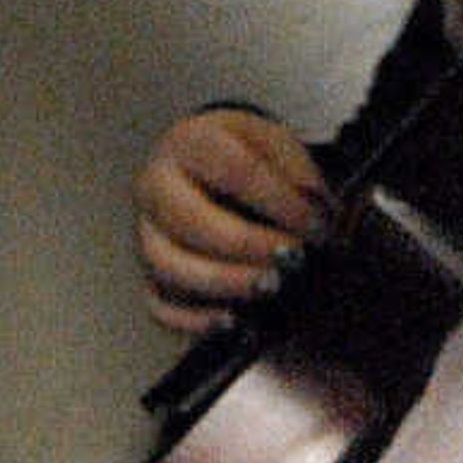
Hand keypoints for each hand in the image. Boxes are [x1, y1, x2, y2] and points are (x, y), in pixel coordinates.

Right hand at [132, 105, 331, 333]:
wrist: (202, 166)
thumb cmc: (241, 155)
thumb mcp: (273, 143)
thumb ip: (298, 171)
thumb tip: (316, 209)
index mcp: (190, 142)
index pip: (235, 171)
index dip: (280, 202)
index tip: (316, 225)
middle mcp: (156, 186)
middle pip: (190, 222)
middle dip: (248, 246)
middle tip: (292, 259)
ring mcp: (146, 233)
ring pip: (169, 266)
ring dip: (224, 283)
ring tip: (270, 286)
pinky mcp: (147, 272)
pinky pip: (159, 303)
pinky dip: (194, 319)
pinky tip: (234, 320)